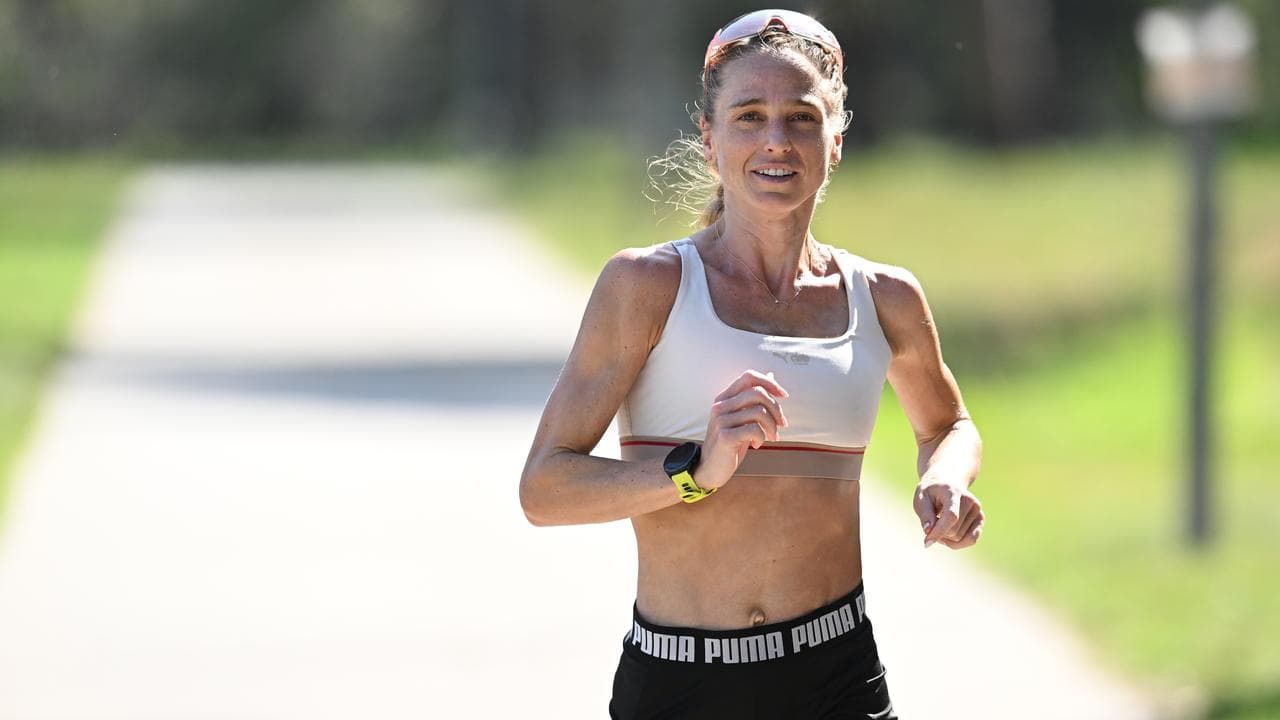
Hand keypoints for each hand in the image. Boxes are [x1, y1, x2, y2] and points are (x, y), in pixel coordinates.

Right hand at [698, 370, 788, 489]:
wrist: (710, 469)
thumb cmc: (730, 443)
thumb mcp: (742, 418)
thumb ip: (753, 399)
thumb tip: (770, 375)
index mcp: (724, 398)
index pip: (749, 377)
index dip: (770, 383)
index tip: (784, 395)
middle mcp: (720, 406)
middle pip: (758, 393)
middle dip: (776, 409)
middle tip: (781, 425)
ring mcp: (721, 420)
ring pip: (759, 411)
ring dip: (772, 427)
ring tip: (771, 437)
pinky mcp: (725, 436)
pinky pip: (754, 429)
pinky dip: (762, 437)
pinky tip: (756, 444)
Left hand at [914, 479, 983, 548]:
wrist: (946, 483)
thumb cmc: (931, 493)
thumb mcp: (921, 499)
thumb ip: (924, 514)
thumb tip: (928, 531)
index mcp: (953, 492)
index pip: (951, 516)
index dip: (939, 531)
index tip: (927, 542)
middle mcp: (970, 500)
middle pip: (953, 531)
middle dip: (939, 533)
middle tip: (931, 524)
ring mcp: (978, 510)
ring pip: (960, 538)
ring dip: (946, 538)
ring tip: (939, 524)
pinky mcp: (981, 519)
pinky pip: (971, 540)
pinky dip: (957, 543)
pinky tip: (948, 534)